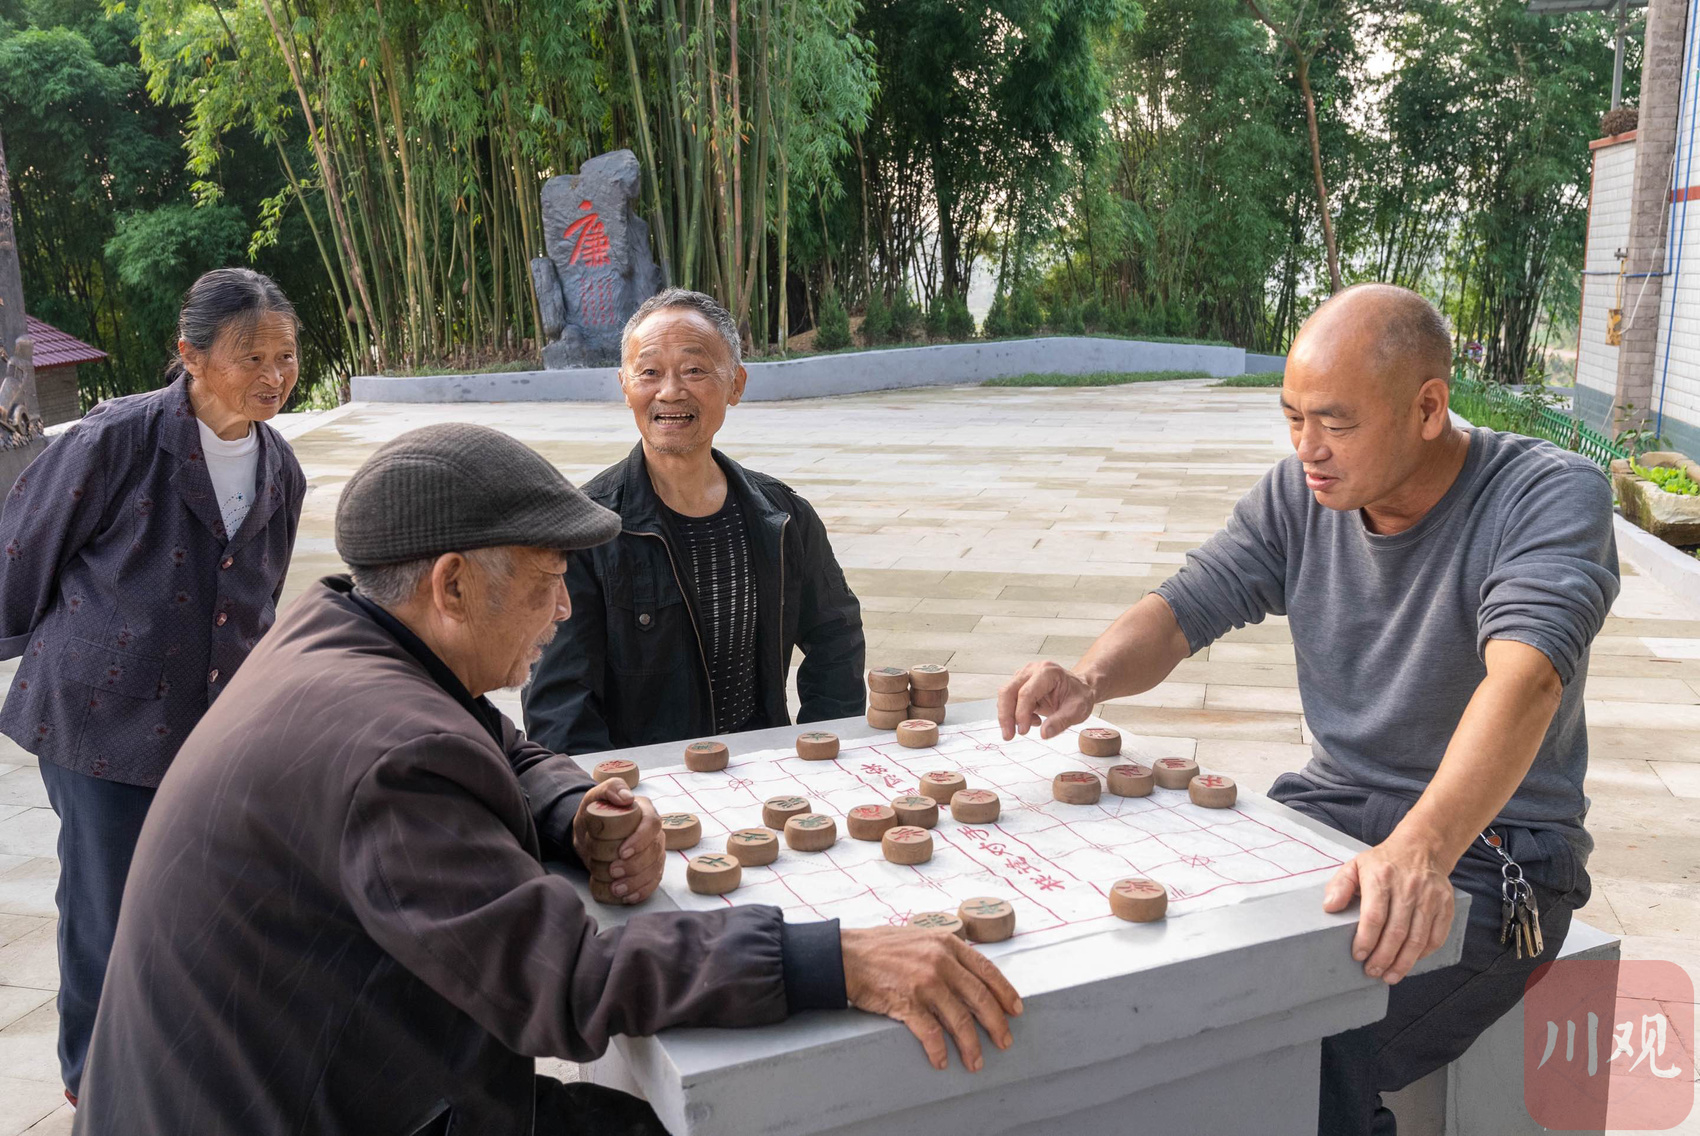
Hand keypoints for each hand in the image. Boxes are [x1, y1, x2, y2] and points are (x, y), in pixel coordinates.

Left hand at [572, 781, 664, 904]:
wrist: (589, 834)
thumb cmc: (594, 813)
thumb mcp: (595, 797)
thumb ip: (610, 788)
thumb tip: (627, 798)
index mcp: (645, 812)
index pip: (652, 824)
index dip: (641, 840)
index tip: (622, 852)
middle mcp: (654, 832)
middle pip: (656, 850)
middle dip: (636, 865)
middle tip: (613, 872)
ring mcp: (654, 851)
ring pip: (656, 868)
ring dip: (638, 882)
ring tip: (617, 889)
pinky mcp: (650, 868)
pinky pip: (653, 882)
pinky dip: (642, 892)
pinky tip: (628, 898)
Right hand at [841, 926, 1022, 1071]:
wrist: (847, 954)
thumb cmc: (882, 947)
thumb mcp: (920, 938)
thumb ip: (944, 952)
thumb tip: (969, 974)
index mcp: (946, 943)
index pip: (987, 969)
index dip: (1005, 991)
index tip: (1017, 1009)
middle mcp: (940, 961)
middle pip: (980, 997)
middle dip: (997, 1023)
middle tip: (1005, 1041)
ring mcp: (924, 982)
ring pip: (960, 1020)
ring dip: (971, 1045)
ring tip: (975, 1062)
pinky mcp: (906, 1002)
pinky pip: (931, 1032)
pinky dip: (939, 1050)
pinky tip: (942, 1061)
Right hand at [997, 660, 1095, 740]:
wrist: (1078, 688)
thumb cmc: (1078, 696)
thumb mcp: (1077, 710)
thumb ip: (1061, 722)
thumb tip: (1044, 734)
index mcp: (1047, 672)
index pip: (1026, 693)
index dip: (1021, 713)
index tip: (1022, 731)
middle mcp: (1032, 670)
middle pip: (1008, 691)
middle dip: (1005, 715)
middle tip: (1008, 736)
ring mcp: (1023, 675)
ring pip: (1005, 695)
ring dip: (1009, 716)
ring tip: (1028, 727)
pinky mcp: (1019, 684)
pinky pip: (1009, 700)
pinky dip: (1015, 714)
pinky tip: (1034, 719)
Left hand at [1324, 830, 1455, 984]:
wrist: (1421, 848)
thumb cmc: (1383, 862)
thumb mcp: (1355, 865)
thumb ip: (1340, 885)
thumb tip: (1329, 907)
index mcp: (1382, 877)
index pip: (1374, 916)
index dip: (1366, 939)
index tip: (1359, 955)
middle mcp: (1408, 888)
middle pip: (1396, 932)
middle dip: (1383, 957)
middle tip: (1373, 971)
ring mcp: (1430, 897)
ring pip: (1417, 939)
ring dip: (1403, 962)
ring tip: (1390, 975)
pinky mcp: (1446, 905)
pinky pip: (1436, 937)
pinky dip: (1422, 954)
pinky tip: (1409, 962)